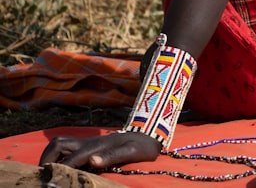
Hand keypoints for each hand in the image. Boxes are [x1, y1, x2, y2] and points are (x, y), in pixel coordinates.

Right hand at [39, 131, 159, 169]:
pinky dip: (58, 154)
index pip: (69, 161)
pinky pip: (67, 146)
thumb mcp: (131, 152)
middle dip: (46, 159)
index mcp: (95, 147)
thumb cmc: (141, 146)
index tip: (51, 184)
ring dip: (50, 155)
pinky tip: (59, 166)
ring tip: (47, 171)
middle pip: (57, 144)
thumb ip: (112, 156)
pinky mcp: (90, 144)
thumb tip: (92, 161)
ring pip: (60, 142)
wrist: (149, 135)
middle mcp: (88, 143)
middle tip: (43, 176)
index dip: (58, 173)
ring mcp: (88, 142)